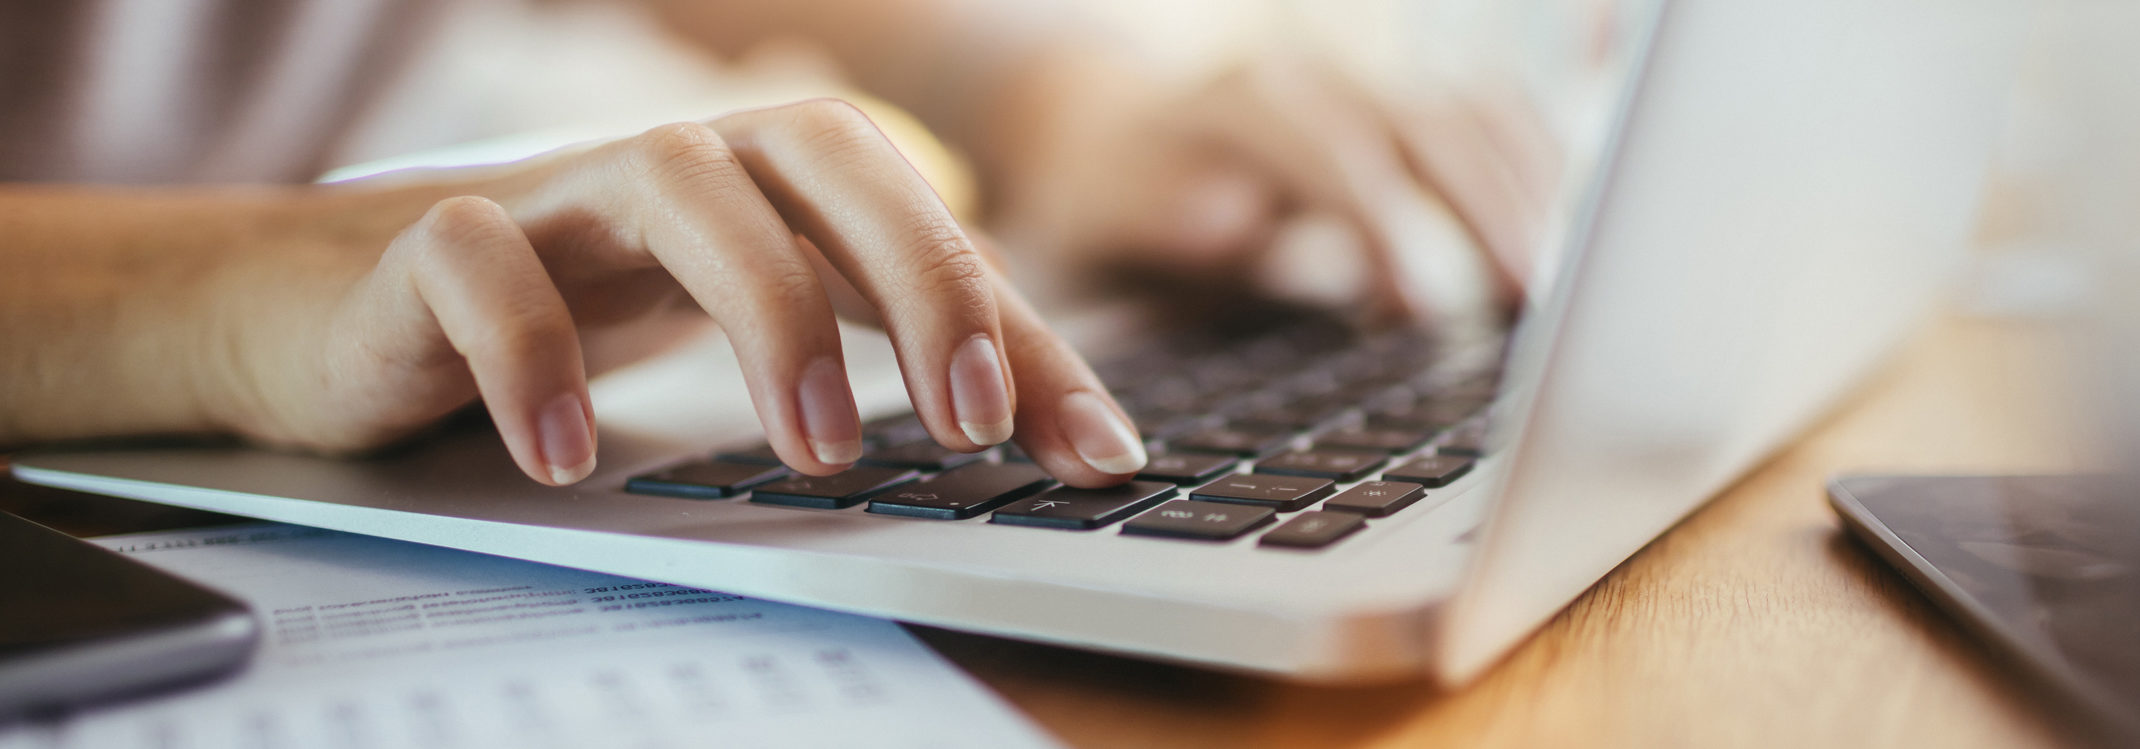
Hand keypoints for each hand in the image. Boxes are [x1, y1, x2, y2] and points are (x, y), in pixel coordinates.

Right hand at [206, 99, 1146, 487]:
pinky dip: (532, 352)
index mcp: (771, 182)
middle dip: (916, 277)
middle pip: (822, 154)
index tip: (1092, 449)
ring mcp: (559, 192)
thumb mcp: (757, 328)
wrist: (340, 301)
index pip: (924, 224)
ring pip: (676, 183)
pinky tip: (573, 454)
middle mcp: (684, 164)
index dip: (1020, 329)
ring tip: (817, 449)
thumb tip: (1081, 439)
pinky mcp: (429, 244)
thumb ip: (905, 366)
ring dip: (765, 310)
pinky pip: (481, 262)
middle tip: (969, 423)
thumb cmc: (580, 304)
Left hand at [989, 54, 1560, 318]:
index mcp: (1243, 101)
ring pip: (1476, 114)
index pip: (1336, 151)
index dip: (1386, 225)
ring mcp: (1367, 83)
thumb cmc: (1105, 198)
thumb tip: (1237, 220)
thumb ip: (1170, 218)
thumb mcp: (1109, 215)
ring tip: (1558, 287)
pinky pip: (1491, 117)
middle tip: (1531, 304)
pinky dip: (1533, 169)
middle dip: (1487, 212)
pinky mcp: (1401, 106)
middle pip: (1430, 125)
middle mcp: (1317, 76)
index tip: (1423, 308)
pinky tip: (1560, 235)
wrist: (1101, 132)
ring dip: (1527, 193)